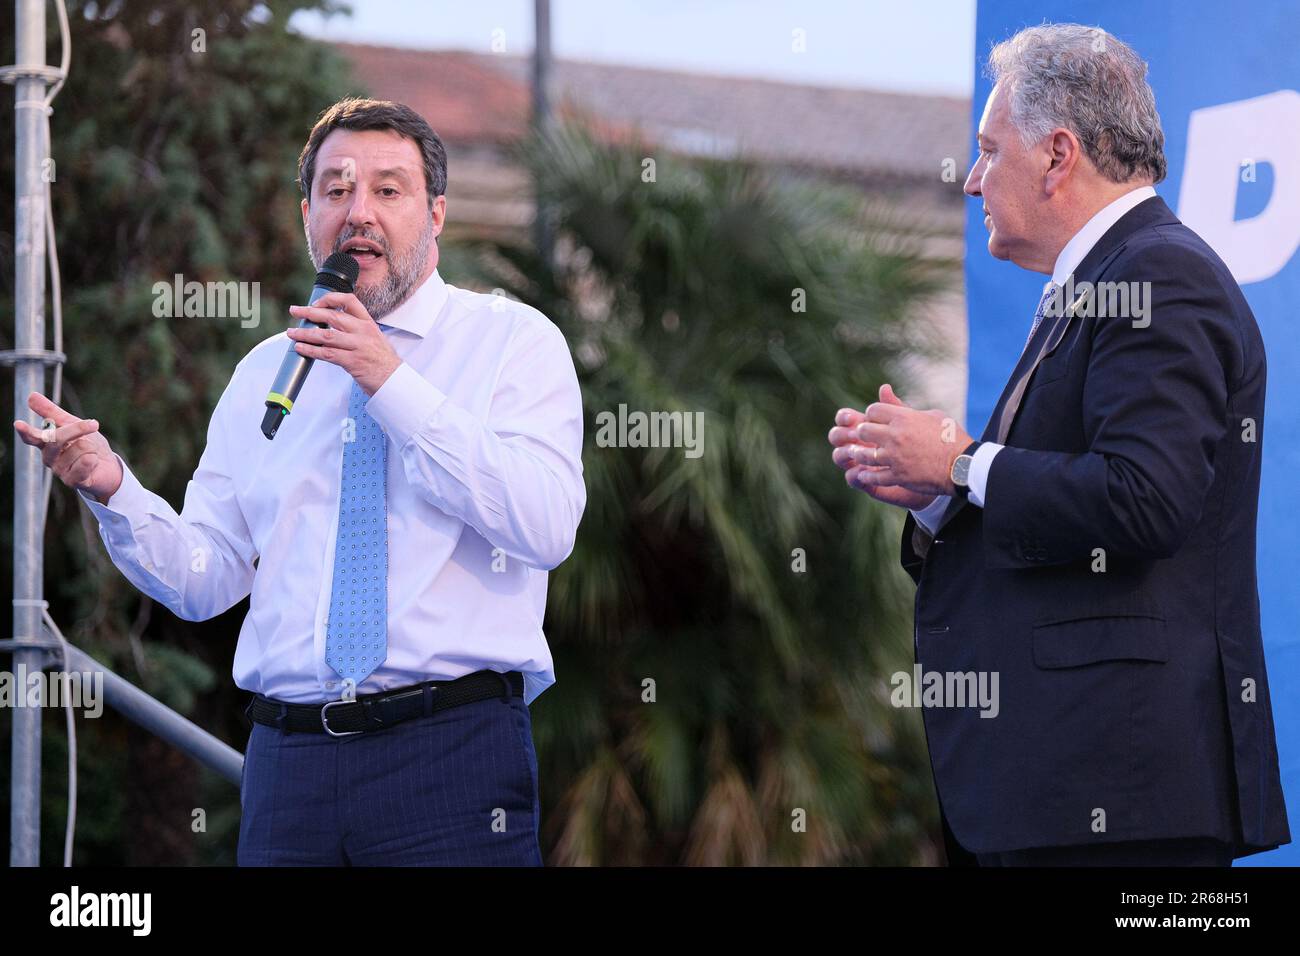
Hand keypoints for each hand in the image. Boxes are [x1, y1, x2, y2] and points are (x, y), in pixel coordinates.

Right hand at [13, 391, 122, 503]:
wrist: (109, 466)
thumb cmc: (88, 444)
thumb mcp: (71, 424)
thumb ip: (51, 413)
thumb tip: (30, 395)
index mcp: (46, 444)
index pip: (32, 437)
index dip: (26, 431)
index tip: (18, 424)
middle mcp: (49, 458)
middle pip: (57, 439)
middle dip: (77, 429)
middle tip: (94, 424)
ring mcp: (60, 471)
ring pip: (78, 448)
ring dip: (91, 447)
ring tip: (92, 453)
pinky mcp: (74, 481)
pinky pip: (85, 462)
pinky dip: (94, 458)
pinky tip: (94, 462)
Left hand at [286, 292, 402, 396]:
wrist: (394, 381)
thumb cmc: (383, 363)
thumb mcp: (374, 339)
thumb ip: (356, 331)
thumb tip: (332, 327)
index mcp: (368, 323)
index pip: (349, 301)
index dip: (330, 299)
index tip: (317, 303)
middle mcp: (363, 332)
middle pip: (332, 316)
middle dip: (309, 312)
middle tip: (295, 311)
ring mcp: (358, 346)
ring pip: (325, 335)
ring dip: (305, 333)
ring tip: (292, 333)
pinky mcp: (352, 362)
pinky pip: (326, 353)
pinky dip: (311, 350)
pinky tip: (301, 348)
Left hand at [829, 384, 939, 509]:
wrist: (963, 464)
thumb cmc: (951, 437)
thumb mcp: (932, 415)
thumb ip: (906, 407)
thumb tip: (885, 390)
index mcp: (903, 418)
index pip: (873, 410)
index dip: (872, 415)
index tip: (874, 421)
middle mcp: (895, 436)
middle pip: (863, 431)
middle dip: (862, 433)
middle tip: (864, 438)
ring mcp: (895, 457)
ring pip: (864, 455)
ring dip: (859, 455)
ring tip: (858, 454)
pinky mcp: (898, 476)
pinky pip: (873, 476)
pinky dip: (866, 476)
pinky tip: (864, 474)